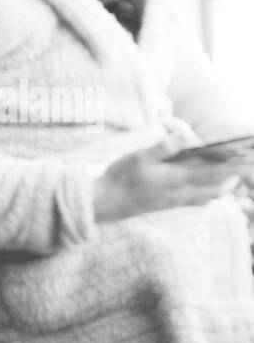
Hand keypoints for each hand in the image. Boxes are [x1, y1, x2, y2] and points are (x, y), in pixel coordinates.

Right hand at [93, 135, 253, 223]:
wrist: (103, 203)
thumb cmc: (119, 177)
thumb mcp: (139, 156)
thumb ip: (165, 146)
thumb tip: (188, 136)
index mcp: (174, 179)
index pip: (212, 174)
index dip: (232, 167)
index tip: (245, 160)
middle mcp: (179, 193)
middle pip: (216, 190)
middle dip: (231, 178)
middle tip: (237, 164)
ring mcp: (174, 202)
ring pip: (208, 197)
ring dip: (220, 186)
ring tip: (224, 174)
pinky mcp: (167, 206)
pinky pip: (196, 201)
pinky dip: (207, 193)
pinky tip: (203, 184)